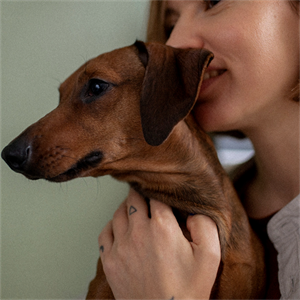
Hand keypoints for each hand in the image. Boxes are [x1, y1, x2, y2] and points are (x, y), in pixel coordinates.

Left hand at [98, 188, 220, 299]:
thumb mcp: (210, 256)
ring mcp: (121, 246)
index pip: (156, 196)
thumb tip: (190, 211)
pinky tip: (120, 228)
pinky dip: (111, 225)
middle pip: (133, 198)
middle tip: (146, 195)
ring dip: (126, 207)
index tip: (160, 192)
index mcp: (163, 227)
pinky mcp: (110, 261)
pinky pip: (105, 232)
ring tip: (133, 209)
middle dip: (140, 193)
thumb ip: (205, 225)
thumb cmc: (187, 290)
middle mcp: (138, 232)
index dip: (159, 191)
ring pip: (118, 212)